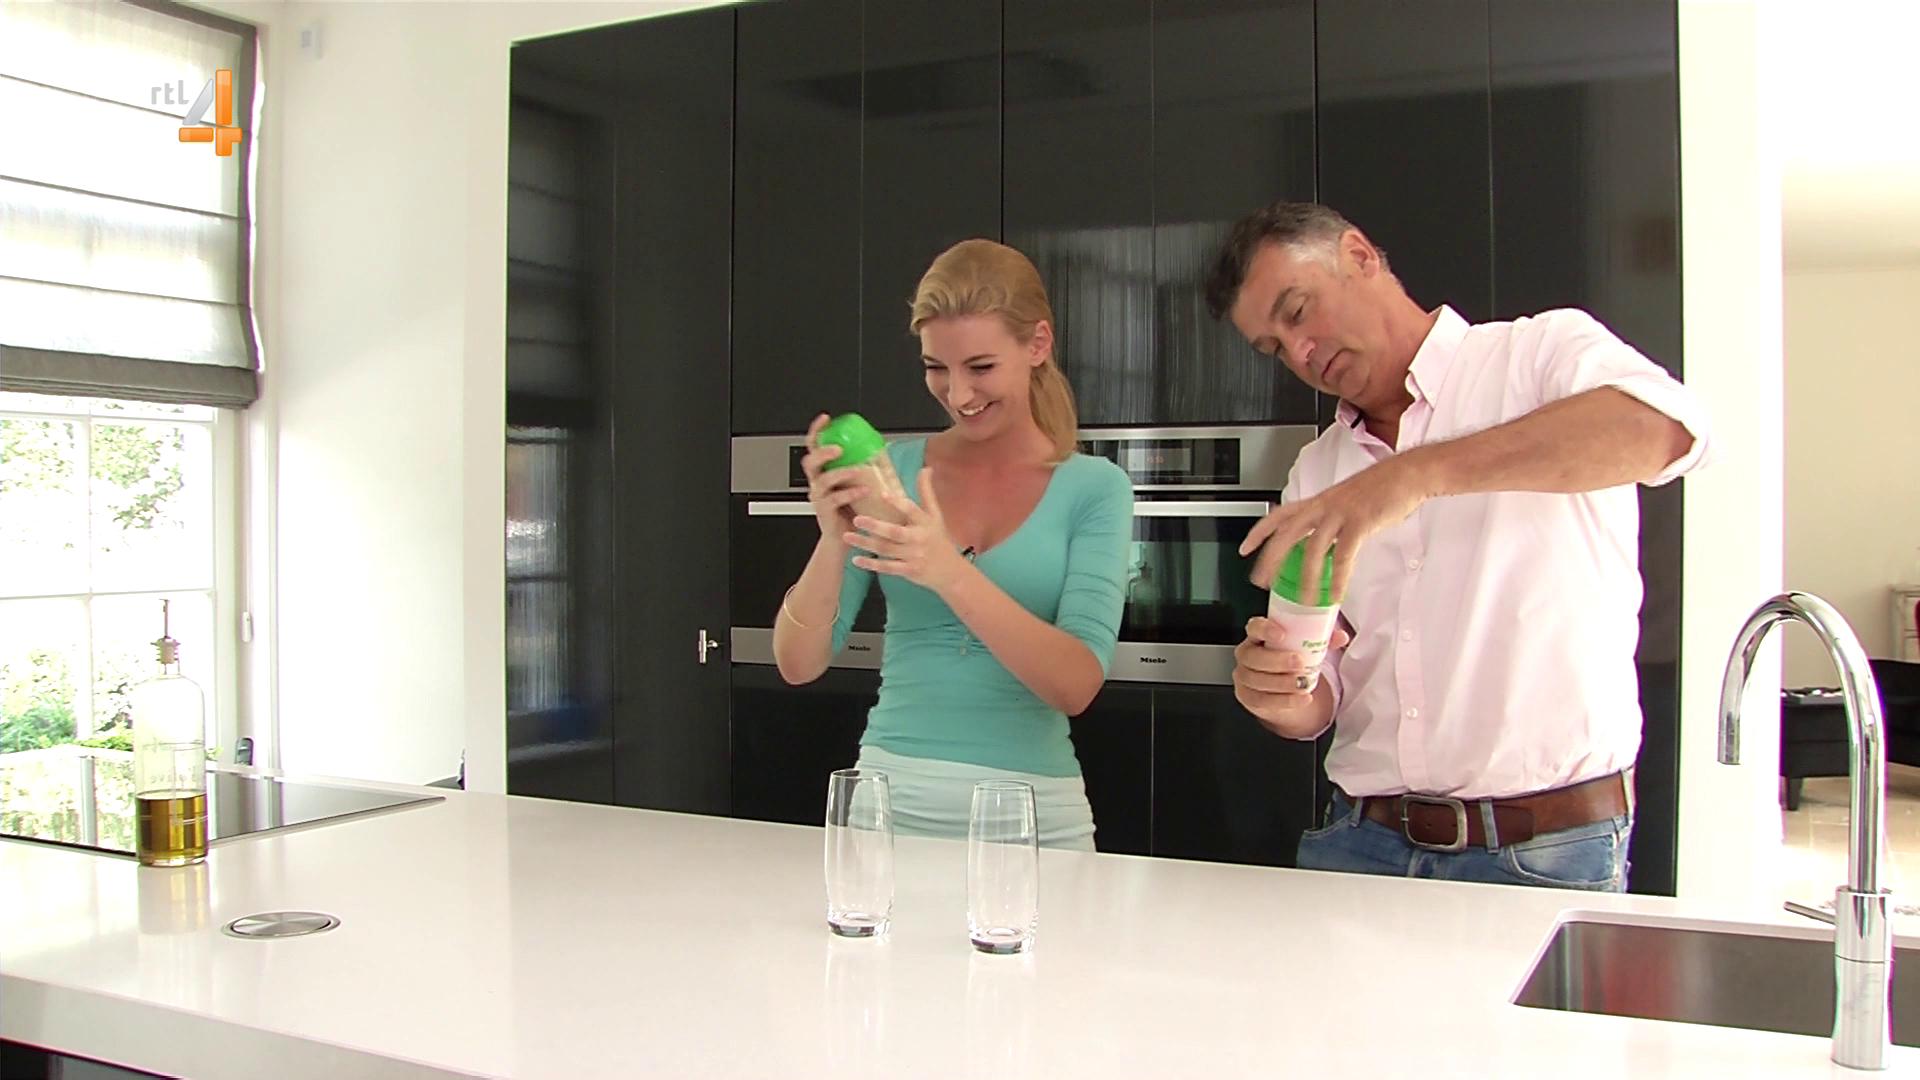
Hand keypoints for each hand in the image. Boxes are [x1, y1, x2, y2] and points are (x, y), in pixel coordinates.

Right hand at [799, 413, 867, 542]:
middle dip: (823, 452)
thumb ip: (862, 467)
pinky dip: (850, 492)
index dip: (817, 431)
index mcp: (823, 470)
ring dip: (840, 472)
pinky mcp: (824, 511)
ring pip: (822, 480)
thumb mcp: (856, 482)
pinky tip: (864, 490)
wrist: (845, 537)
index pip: (814, 446)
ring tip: (857, 470)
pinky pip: (834, 499)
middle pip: (810, 461)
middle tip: (838, 449)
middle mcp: (817, 481)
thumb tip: (882, 449)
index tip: (826, 419)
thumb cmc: (852, 508)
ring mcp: (819, 496)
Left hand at [844, 467, 971, 593]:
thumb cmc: (938, 538)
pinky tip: (856, 559)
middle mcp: (919, 538)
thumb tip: (926, 468)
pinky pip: (887, 567)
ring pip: (886, 549)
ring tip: (846, 536)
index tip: (882, 494)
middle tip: (856, 519)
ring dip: (865, 544)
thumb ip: (926, 492)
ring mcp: (914, 556)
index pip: (911, 510)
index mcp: (925, 522)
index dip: (898, 503)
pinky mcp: (908, 570)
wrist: (950, 571)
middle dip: (875, 526)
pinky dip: (871, 564)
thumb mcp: (935, 514)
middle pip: (895, 532)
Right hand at [1232, 617, 1350, 735]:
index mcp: (1258, 636)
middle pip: (1253, 656)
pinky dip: (1285, 701)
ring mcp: (1244, 677)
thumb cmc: (1290, 663)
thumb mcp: (1304, 648)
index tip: (1281, 633)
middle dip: (1277, 660)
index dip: (1264, 629)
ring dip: (1282, 682)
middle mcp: (1247, 655)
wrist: (1283, 692)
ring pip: (1257, 680)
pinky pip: (1263, 700)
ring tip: (1303, 683)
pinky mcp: (1249, 697)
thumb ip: (1321, 639)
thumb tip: (1341, 636)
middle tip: (1299, 662)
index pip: (1254, 627)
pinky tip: (1300, 698)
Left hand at [1240, 455, 1432, 597]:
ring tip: (1305, 600)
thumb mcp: (1345, 502)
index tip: (1244, 549)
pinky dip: (1338, 578)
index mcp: (1318, 501)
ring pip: (1313, 548)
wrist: (1407, 474)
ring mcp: (1340, 513)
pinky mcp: (1360, 523)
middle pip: (1287, 534)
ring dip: (1307, 577)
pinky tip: (1336, 594)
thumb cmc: (1380, 488)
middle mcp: (1323, 506)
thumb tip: (1324, 545)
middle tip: (1261, 581)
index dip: (1259, 532)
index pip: (1279, 515)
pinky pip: (1343, 556)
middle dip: (1271, 559)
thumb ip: (1330, 521)